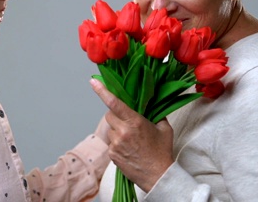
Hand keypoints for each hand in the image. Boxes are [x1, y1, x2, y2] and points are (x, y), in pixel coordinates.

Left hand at [90, 78, 173, 192]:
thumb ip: (156, 114)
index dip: (103, 91)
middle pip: (109, 115)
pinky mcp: (112, 155)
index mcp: (135, 122)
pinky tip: (128, 149)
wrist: (158, 176)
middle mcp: (123, 131)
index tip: (93, 82)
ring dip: (117, 130)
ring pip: (110, 129)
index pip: (115, 103)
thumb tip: (151, 104)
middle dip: (116, 116)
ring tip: (131, 140)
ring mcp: (116, 144)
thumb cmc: (162, 152)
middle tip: (128, 122)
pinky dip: (117, 143)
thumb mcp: (164, 128)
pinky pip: (111, 142)